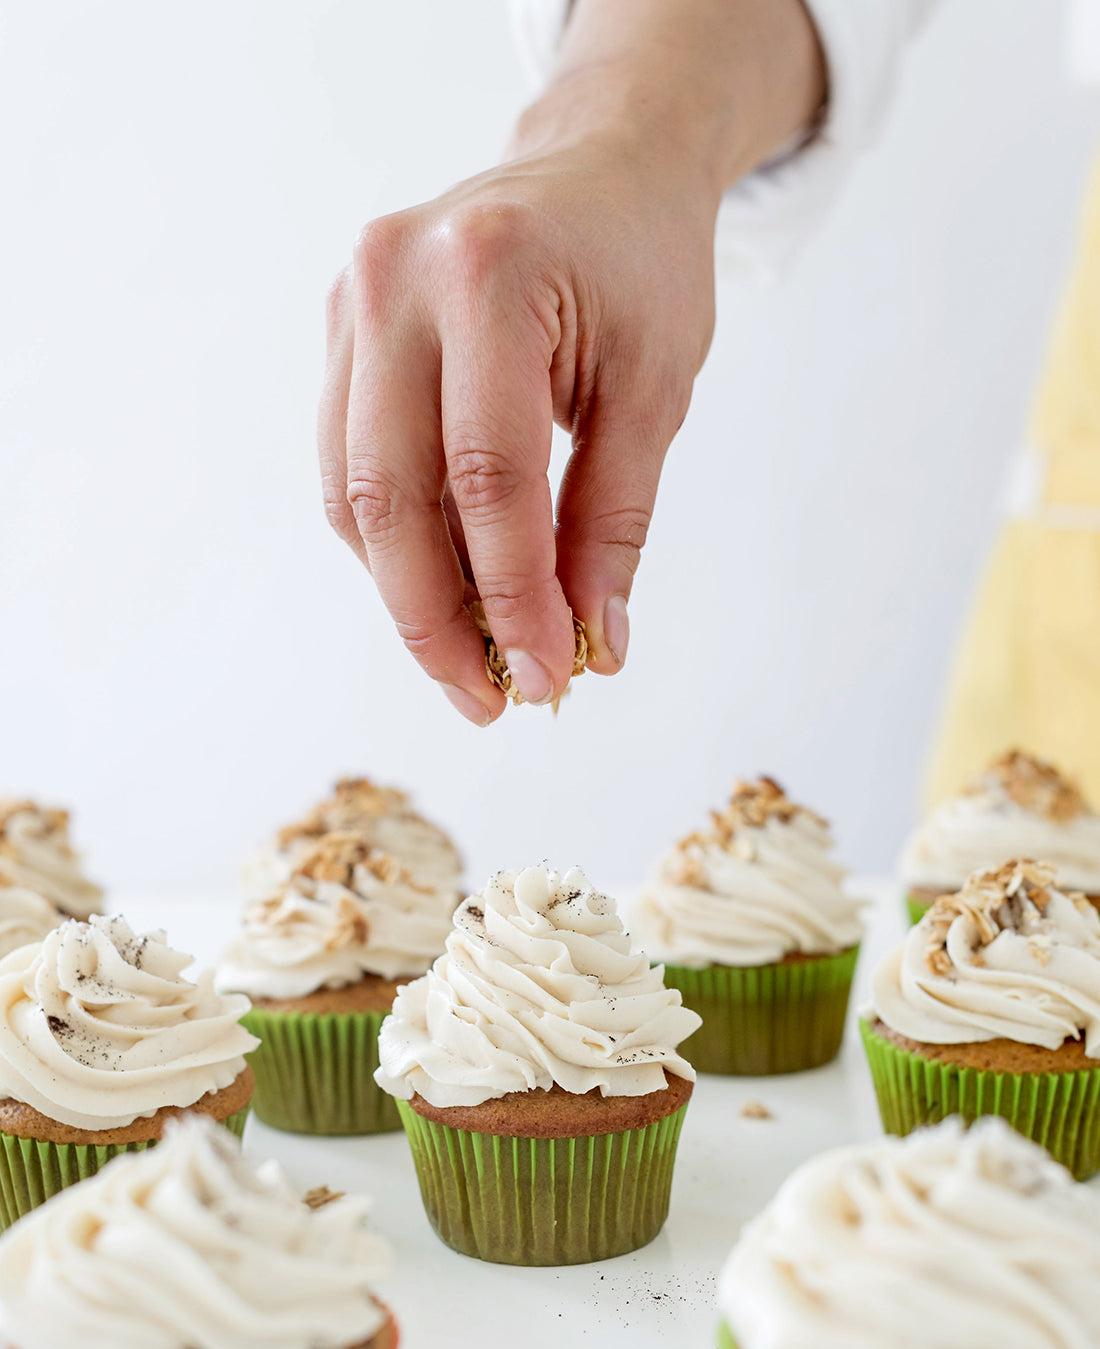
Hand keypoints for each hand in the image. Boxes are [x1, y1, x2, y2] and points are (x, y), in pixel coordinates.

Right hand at [318, 0, 824, 722]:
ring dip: (405, 597)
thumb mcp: (656, 388)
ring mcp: (349, 303)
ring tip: (468, 666)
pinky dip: (390, 546)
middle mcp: (393, 281)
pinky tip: (443, 591)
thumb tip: (592, 647)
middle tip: (488, 702)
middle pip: (392, 497)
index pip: (490, 477)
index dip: (515, 596)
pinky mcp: (337, 333)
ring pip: (354, 495)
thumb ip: (614, 520)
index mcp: (489, 272)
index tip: (546, 678)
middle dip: (438, 621)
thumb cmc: (640, 266)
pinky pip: (347, 469)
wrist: (596, 166)